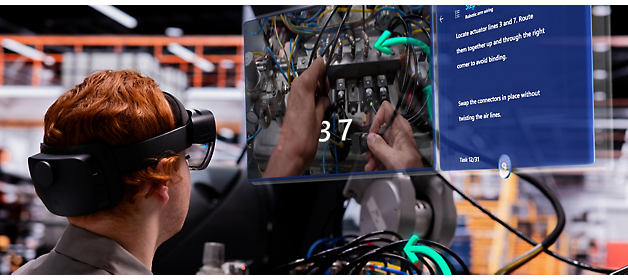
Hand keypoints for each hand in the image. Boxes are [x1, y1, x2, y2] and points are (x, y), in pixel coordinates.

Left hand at [264, 57, 329, 177]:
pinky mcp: (292, 105)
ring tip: (323, 100)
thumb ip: (323, 101)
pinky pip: (303, 93)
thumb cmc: (303, 137)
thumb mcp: (320, 115)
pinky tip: (317, 106)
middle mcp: (296, 89)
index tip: (331, 69)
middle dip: (321, 80)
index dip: (325, 68)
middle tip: (327, 91)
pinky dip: (311, 96)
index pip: (316, 65)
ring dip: (316, 89)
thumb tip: (325, 98)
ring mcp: (293, 97)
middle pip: (311, 74)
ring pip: (307, 83)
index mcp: (303, 87)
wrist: (292, 150)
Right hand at [364, 101, 423, 170]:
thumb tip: (370, 138)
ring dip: (373, 154)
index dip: (377, 119)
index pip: (387, 109)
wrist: (417, 180)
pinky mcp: (394, 150)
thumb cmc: (411, 169)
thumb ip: (378, 146)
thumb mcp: (392, 157)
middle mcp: (398, 132)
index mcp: (401, 128)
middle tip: (369, 153)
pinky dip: (377, 159)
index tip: (372, 133)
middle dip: (372, 142)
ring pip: (379, 141)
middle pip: (379, 129)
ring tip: (371, 165)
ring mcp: (396, 141)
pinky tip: (374, 167)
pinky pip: (381, 150)